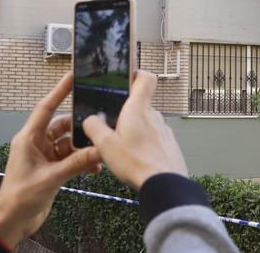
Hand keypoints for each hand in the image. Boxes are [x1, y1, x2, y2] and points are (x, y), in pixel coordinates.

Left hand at [0, 73, 101, 246]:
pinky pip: (70, 158)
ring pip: (68, 143)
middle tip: (99, 122)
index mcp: (28, 138)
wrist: (13, 220)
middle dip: (80, 126)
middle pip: (62, 126)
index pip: (45, 108)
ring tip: (99, 150)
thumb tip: (99, 150)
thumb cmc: (20, 196)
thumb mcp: (51, 178)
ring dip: (83, 148)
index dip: (59, 91)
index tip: (71, 77)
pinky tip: (94, 168)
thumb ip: (77, 163)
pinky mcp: (51, 169)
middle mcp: (36, 144)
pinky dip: (81, 161)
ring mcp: (44, 157)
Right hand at [81, 70, 187, 190]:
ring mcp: (164, 130)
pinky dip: (146, 145)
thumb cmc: (136, 163)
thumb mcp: (105, 145)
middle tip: (114, 127)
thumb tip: (90, 120)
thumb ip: (94, 127)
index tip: (127, 78)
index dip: (137, 74)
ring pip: (147, 123)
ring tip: (124, 149)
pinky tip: (136, 160)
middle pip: (141, 104)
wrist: (164, 184)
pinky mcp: (169, 145)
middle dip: (127, 113)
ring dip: (136, 131)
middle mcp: (154, 116)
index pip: (145, 78)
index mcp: (138, 109)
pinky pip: (155, 139)